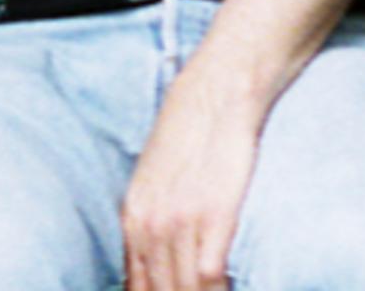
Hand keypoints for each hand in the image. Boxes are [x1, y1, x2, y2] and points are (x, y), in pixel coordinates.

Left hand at [121, 73, 261, 290]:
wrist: (217, 92)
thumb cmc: (192, 132)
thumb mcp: (154, 179)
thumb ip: (151, 221)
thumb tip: (153, 259)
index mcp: (133, 218)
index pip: (137, 285)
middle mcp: (150, 224)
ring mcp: (180, 221)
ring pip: (184, 289)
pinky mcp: (214, 215)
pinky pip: (210, 274)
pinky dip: (219, 288)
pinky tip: (231, 286)